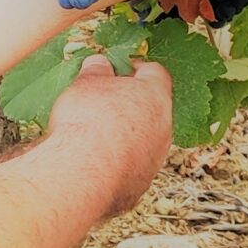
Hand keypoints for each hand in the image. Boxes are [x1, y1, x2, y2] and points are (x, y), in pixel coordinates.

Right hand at [44, 57, 172, 216]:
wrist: (83, 175)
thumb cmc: (87, 122)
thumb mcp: (86, 83)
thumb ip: (96, 70)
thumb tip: (99, 63)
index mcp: (155, 96)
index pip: (154, 72)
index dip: (135, 68)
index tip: (118, 69)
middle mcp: (163, 128)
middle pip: (152, 108)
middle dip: (130, 104)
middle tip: (104, 101)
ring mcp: (154, 159)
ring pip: (144, 140)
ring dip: (125, 135)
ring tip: (96, 134)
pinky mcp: (141, 184)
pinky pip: (132, 167)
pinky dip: (118, 162)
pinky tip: (95, 161)